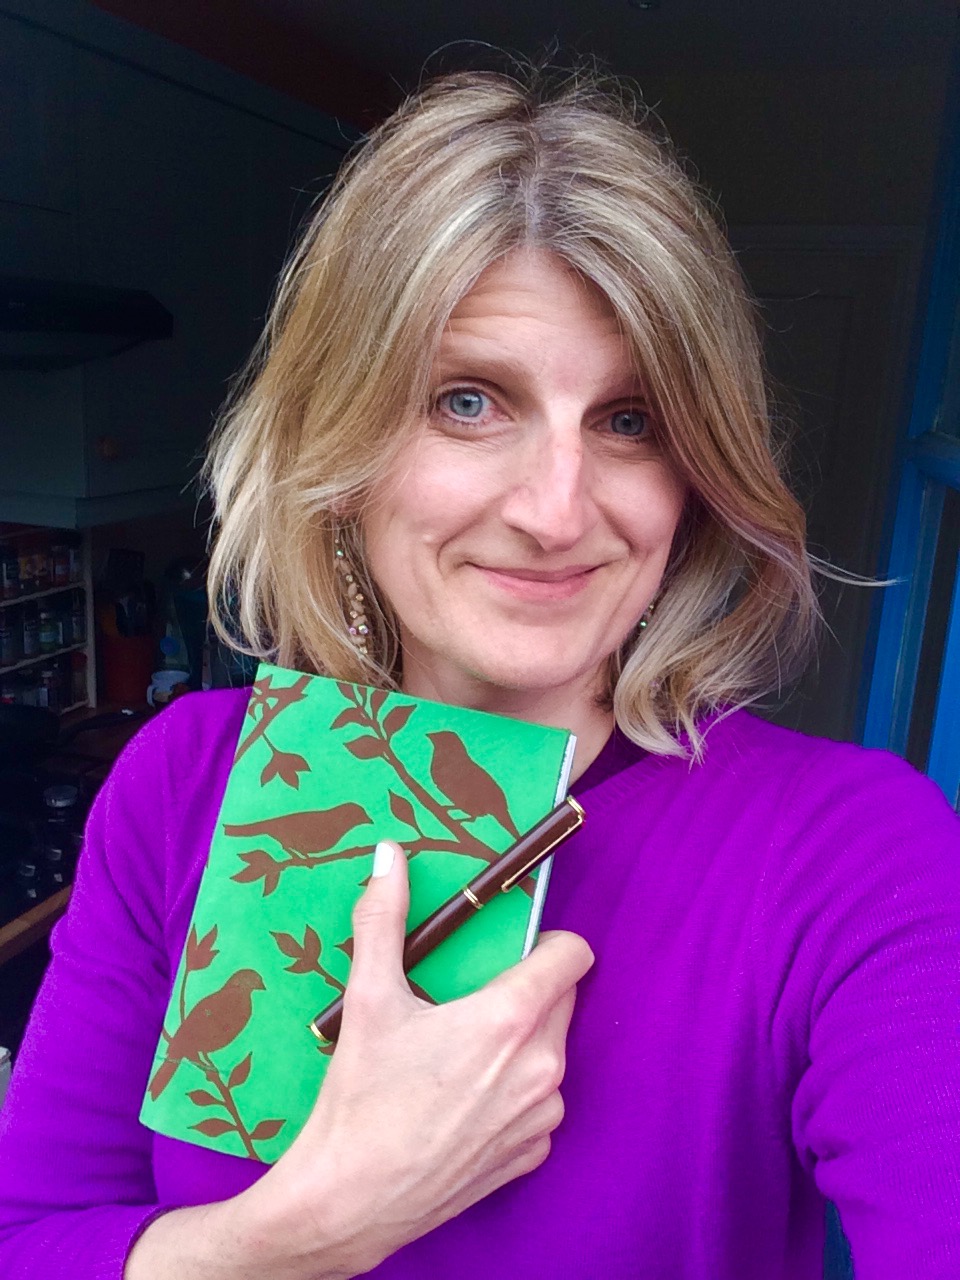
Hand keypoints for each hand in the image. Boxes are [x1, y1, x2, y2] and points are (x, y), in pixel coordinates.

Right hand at [237, 839, 593, 1276]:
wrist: (349, 1202)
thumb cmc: (360, 1099)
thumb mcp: (368, 998)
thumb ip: (383, 918)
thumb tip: (389, 855)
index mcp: (509, 1020)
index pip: (572, 954)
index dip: (547, 941)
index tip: (512, 946)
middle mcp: (541, 1067)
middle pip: (560, 1000)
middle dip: (524, 989)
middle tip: (467, 998)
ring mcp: (540, 1116)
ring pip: (549, 1051)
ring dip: (519, 1042)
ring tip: (458, 1053)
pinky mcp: (530, 1154)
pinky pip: (538, 1101)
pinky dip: (512, 1091)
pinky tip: (463, 1099)